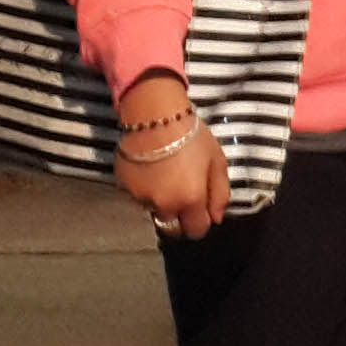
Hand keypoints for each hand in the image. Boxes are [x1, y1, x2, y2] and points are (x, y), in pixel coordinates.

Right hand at [114, 76, 230, 239]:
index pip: (196, 231)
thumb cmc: (191, 135)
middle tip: (183, 195)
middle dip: (180, 218)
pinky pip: (138, 198)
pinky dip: (145, 190)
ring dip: (161, 203)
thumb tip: (216, 218)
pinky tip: (150, 171)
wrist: (154, 115)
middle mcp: (164, 204)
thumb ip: (220, 193)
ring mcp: (141, 197)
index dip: (200, 222)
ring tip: (165, 178)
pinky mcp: (124, 188)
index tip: (200, 209)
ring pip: (154, 212)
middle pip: (173, 227)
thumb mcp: (217, 160)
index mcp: (191, 200)